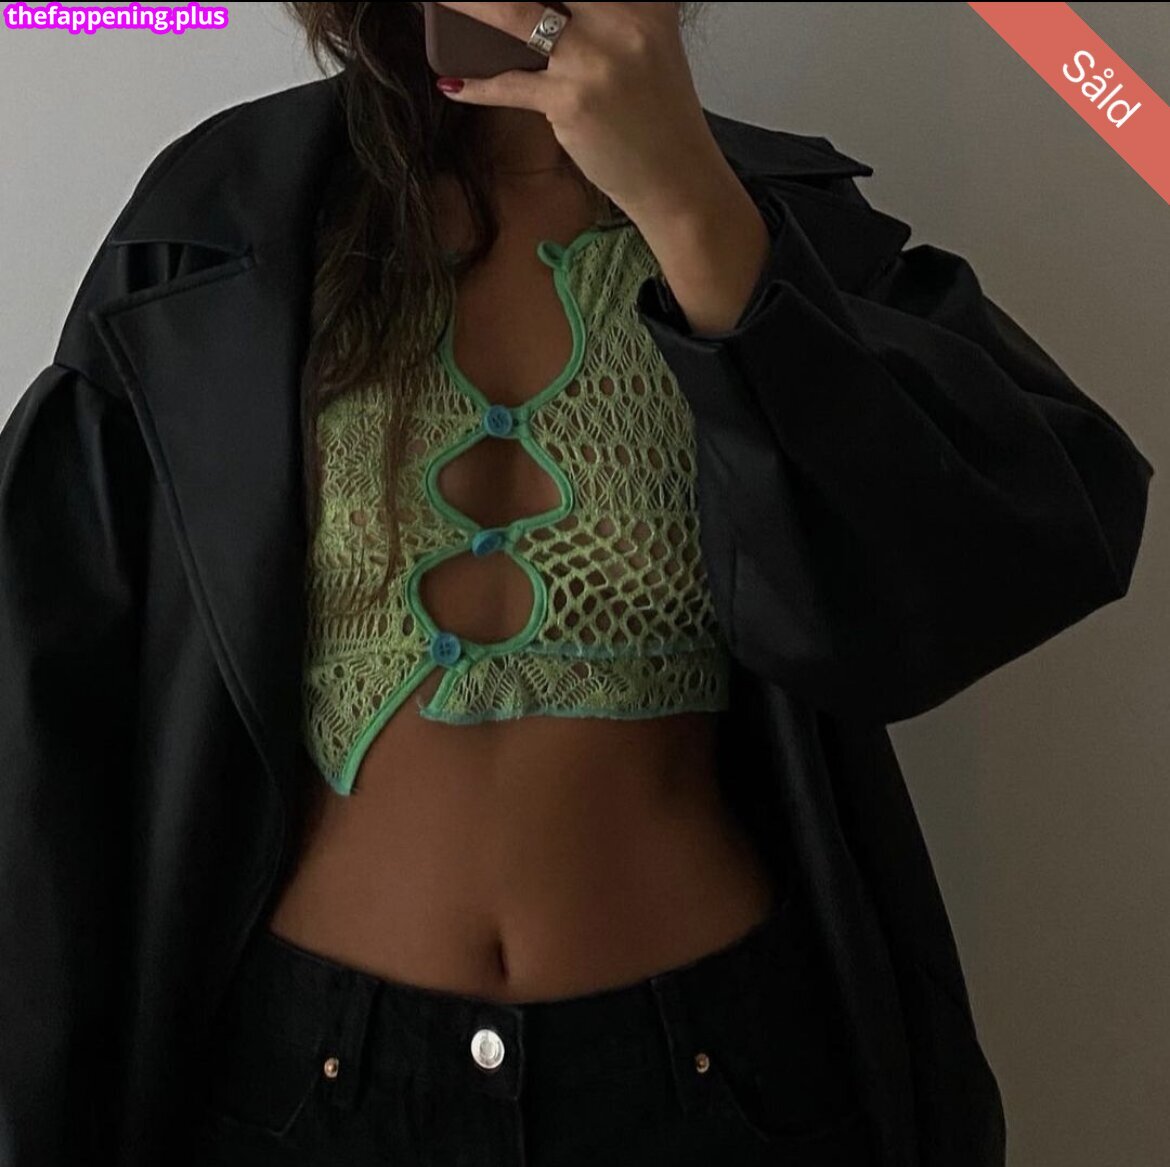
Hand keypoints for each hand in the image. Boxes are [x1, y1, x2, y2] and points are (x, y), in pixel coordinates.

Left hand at [430, 2, 732, 222]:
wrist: (678, 179)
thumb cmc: (656, 116)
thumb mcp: (646, 43)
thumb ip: (606, 14)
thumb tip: (547, 9)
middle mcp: (621, 17)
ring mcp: (593, 59)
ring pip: (513, 15)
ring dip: (466, 6)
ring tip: (434, 1)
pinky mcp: (571, 101)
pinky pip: (508, 85)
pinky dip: (476, 86)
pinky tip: (453, 84)